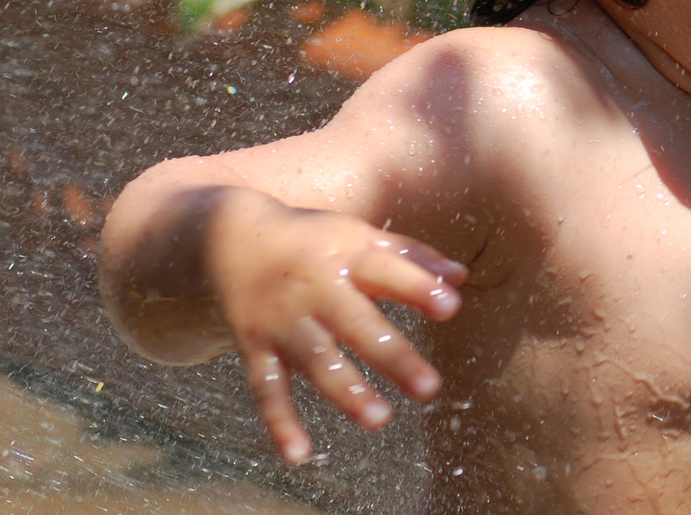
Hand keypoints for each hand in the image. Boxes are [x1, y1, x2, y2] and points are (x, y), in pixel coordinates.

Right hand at [205, 193, 468, 463]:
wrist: (229, 236)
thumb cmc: (314, 241)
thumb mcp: (359, 237)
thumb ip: (410, 258)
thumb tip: (461, 277)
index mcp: (346, 257)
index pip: (387, 272)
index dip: (419, 288)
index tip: (451, 306)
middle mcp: (314, 289)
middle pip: (356, 324)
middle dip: (392, 355)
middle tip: (429, 388)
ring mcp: (283, 320)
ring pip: (316, 359)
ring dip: (345, 391)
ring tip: (379, 419)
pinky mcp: (255, 345)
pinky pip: (266, 386)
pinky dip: (279, 421)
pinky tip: (298, 454)